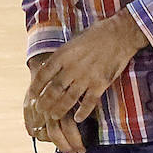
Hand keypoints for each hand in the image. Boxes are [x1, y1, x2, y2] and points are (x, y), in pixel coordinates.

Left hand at [27, 11, 148, 124]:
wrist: (120, 34)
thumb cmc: (95, 35)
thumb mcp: (72, 42)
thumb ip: (62, 56)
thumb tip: (49, 68)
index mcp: (63, 55)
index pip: (43, 75)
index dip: (35, 87)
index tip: (32, 95)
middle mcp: (72, 68)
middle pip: (53, 90)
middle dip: (45, 103)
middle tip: (40, 110)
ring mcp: (86, 77)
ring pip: (69, 99)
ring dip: (60, 110)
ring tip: (54, 116)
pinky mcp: (100, 84)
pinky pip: (89, 102)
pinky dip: (83, 112)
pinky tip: (78, 119)